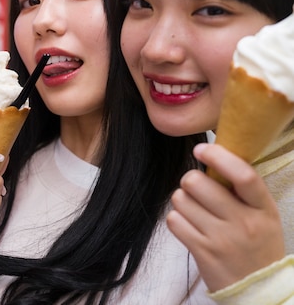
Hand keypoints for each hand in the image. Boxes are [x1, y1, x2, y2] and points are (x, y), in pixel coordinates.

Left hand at [166, 143, 284, 291]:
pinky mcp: (202, 252)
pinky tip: (189, 225)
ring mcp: (221, 239)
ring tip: (195, 211)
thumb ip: (241, 190)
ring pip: (181, 199)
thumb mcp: (262, 215)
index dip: (218, 156)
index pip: (243, 175)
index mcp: (263, 208)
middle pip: (198, 183)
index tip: (202, 148)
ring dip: (182, 200)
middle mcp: (243, 222)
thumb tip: (212, 157)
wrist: (259, 289)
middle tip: (196, 189)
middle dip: (191, 181)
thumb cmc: (257, 244)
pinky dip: (177, 219)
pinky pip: (174, 220)